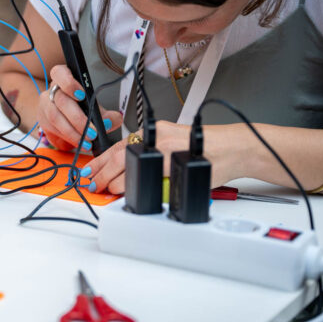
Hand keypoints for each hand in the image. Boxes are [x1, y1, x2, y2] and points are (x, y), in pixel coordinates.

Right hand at [39, 65, 121, 150]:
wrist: (66, 119)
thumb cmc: (81, 108)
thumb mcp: (95, 107)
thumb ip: (107, 114)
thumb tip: (114, 119)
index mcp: (64, 78)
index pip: (59, 73)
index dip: (69, 83)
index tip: (81, 95)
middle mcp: (52, 90)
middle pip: (61, 100)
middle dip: (78, 118)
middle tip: (93, 131)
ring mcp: (45, 106)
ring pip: (55, 117)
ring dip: (73, 132)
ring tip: (87, 141)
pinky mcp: (43, 121)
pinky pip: (54, 129)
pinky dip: (69, 138)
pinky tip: (80, 143)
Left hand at [82, 121, 247, 193]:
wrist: (234, 148)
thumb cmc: (206, 150)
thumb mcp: (172, 146)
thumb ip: (152, 156)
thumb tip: (128, 173)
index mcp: (153, 132)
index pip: (119, 146)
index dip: (100, 160)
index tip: (88, 170)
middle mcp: (155, 136)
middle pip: (117, 154)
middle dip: (99, 170)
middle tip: (89, 182)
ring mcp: (163, 146)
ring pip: (127, 162)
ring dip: (111, 177)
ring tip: (102, 187)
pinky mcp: (172, 158)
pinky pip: (145, 172)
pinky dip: (130, 182)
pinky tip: (121, 189)